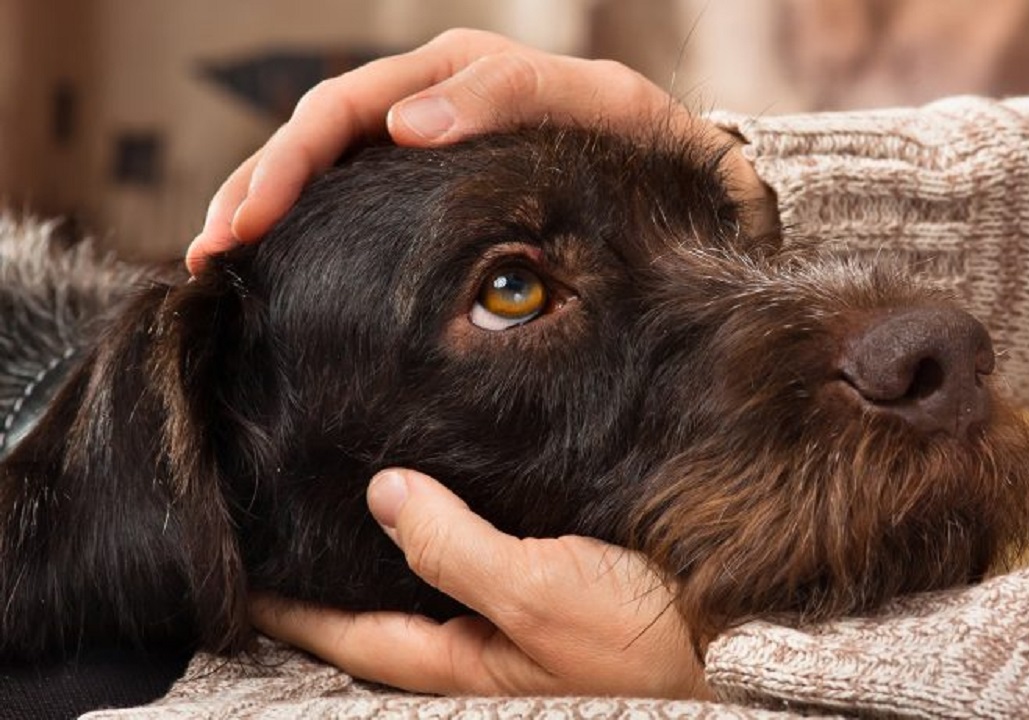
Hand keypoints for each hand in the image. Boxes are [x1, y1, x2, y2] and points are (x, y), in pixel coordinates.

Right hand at [187, 28, 774, 273]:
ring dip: (264, 207)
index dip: (291, 161)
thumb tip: (405, 124)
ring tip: (216, 263)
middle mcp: (429, 100)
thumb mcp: (599, 106)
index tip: (251, 221)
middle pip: (316, 134)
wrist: (685, 177)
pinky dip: (308, 227)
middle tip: (211, 254)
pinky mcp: (433, 189)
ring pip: (325, 165)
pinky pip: (356, 197)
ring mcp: (427, 143)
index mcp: (457, 74)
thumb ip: (509, 97)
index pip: (347, 107)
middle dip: (257, 189)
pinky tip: (274, 264)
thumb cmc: (646, 144)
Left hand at [250, 469, 710, 698]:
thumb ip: (457, 549)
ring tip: (350, 497)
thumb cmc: (647, 638)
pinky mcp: (557, 591)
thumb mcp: (543, 593)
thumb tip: (382, 494)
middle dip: (333, 571)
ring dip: (392, 545)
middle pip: (384, 608)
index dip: (292, 603)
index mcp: (466, 661)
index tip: (241, 564)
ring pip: (433, 581)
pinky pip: (483, 560)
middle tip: (283, 519)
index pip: (352, 632)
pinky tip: (450, 492)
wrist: (742, 643)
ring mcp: (518, 620)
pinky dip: (452, 529)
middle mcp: (482, 645)